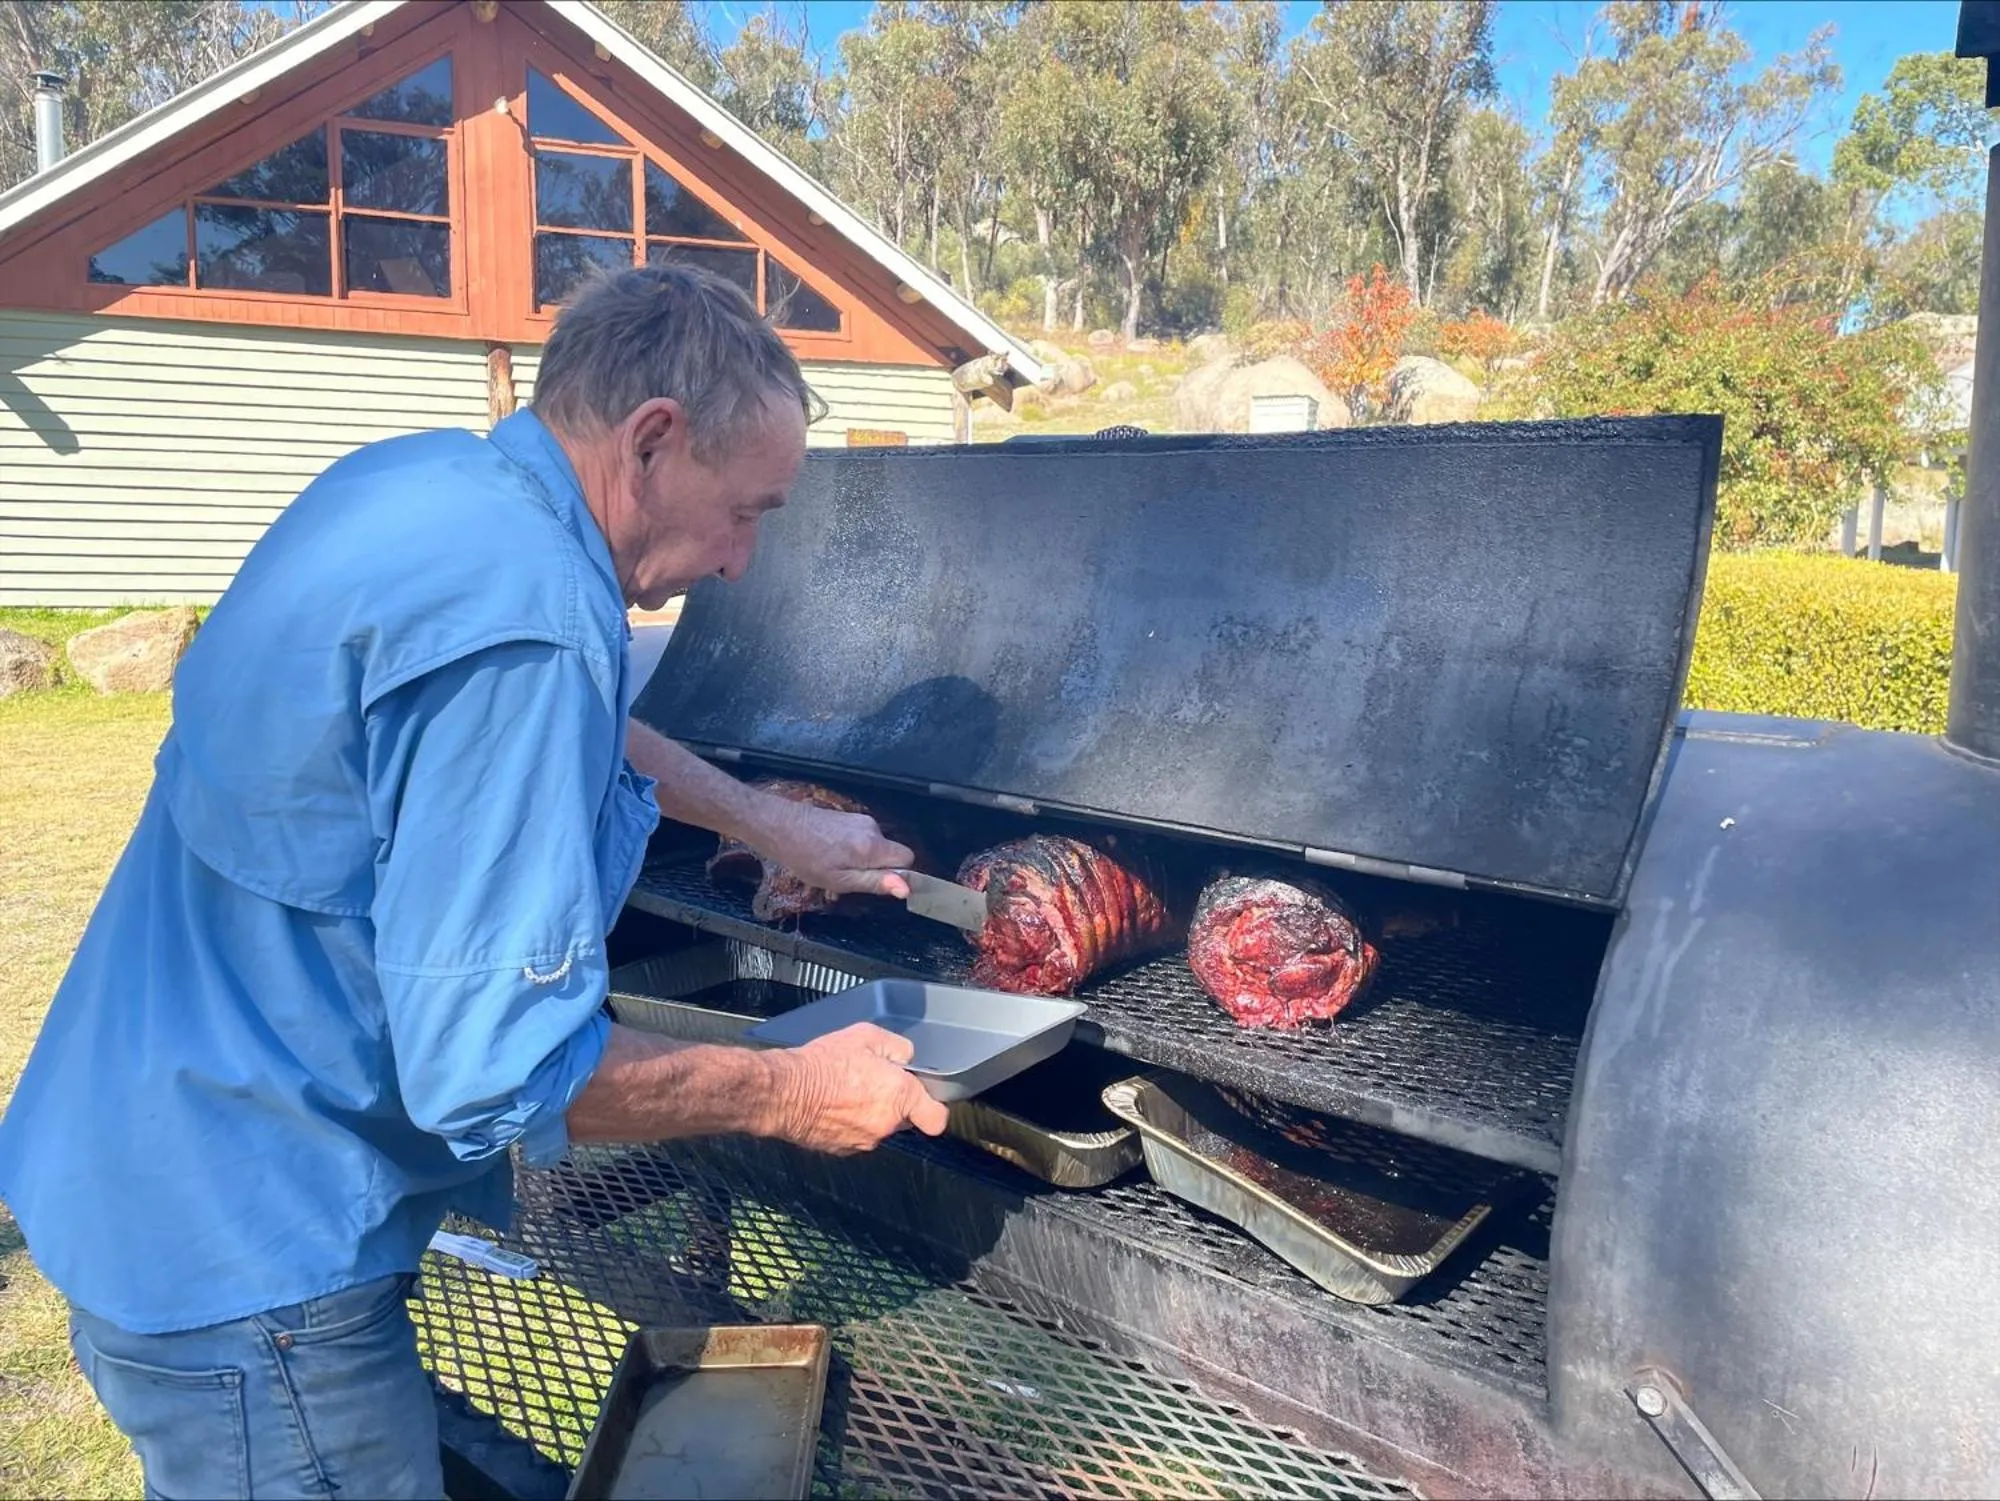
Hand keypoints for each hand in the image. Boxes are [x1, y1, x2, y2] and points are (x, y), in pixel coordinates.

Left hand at [755, 795, 913, 899]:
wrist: (781, 827)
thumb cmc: (807, 859)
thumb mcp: (840, 880)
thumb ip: (875, 882)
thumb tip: (906, 888)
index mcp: (873, 846)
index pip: (908, 859)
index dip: (898, 874)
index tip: (876, 883)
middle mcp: (873, 828)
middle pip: (891, 853)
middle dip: (876, 868)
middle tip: (848, 877)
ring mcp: (861, 820)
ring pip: (876, 847)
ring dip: (862, 860)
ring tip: (834, 866)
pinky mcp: (850, 816)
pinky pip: (864, 838)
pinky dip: (853, 849)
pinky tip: (830, 853)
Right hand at [761, 1023, 948, 1153]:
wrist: (785, 1091)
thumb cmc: (824, 1063)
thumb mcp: (866, 1035)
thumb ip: (896, 1047)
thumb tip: (906, 1058)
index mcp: (900, 1096)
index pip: (936, 1118)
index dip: (933, 1108)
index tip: (924, 1099)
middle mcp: (887, 1124)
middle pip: (905, 1120)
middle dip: (896, 1104)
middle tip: (874, 1082)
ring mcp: (864, 1141)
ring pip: (879, 1128)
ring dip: (870, 1114)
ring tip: (847, 1091)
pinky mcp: (842, 1150)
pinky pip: (856, 1136)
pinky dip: (849, 1124)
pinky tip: (833, 1105)